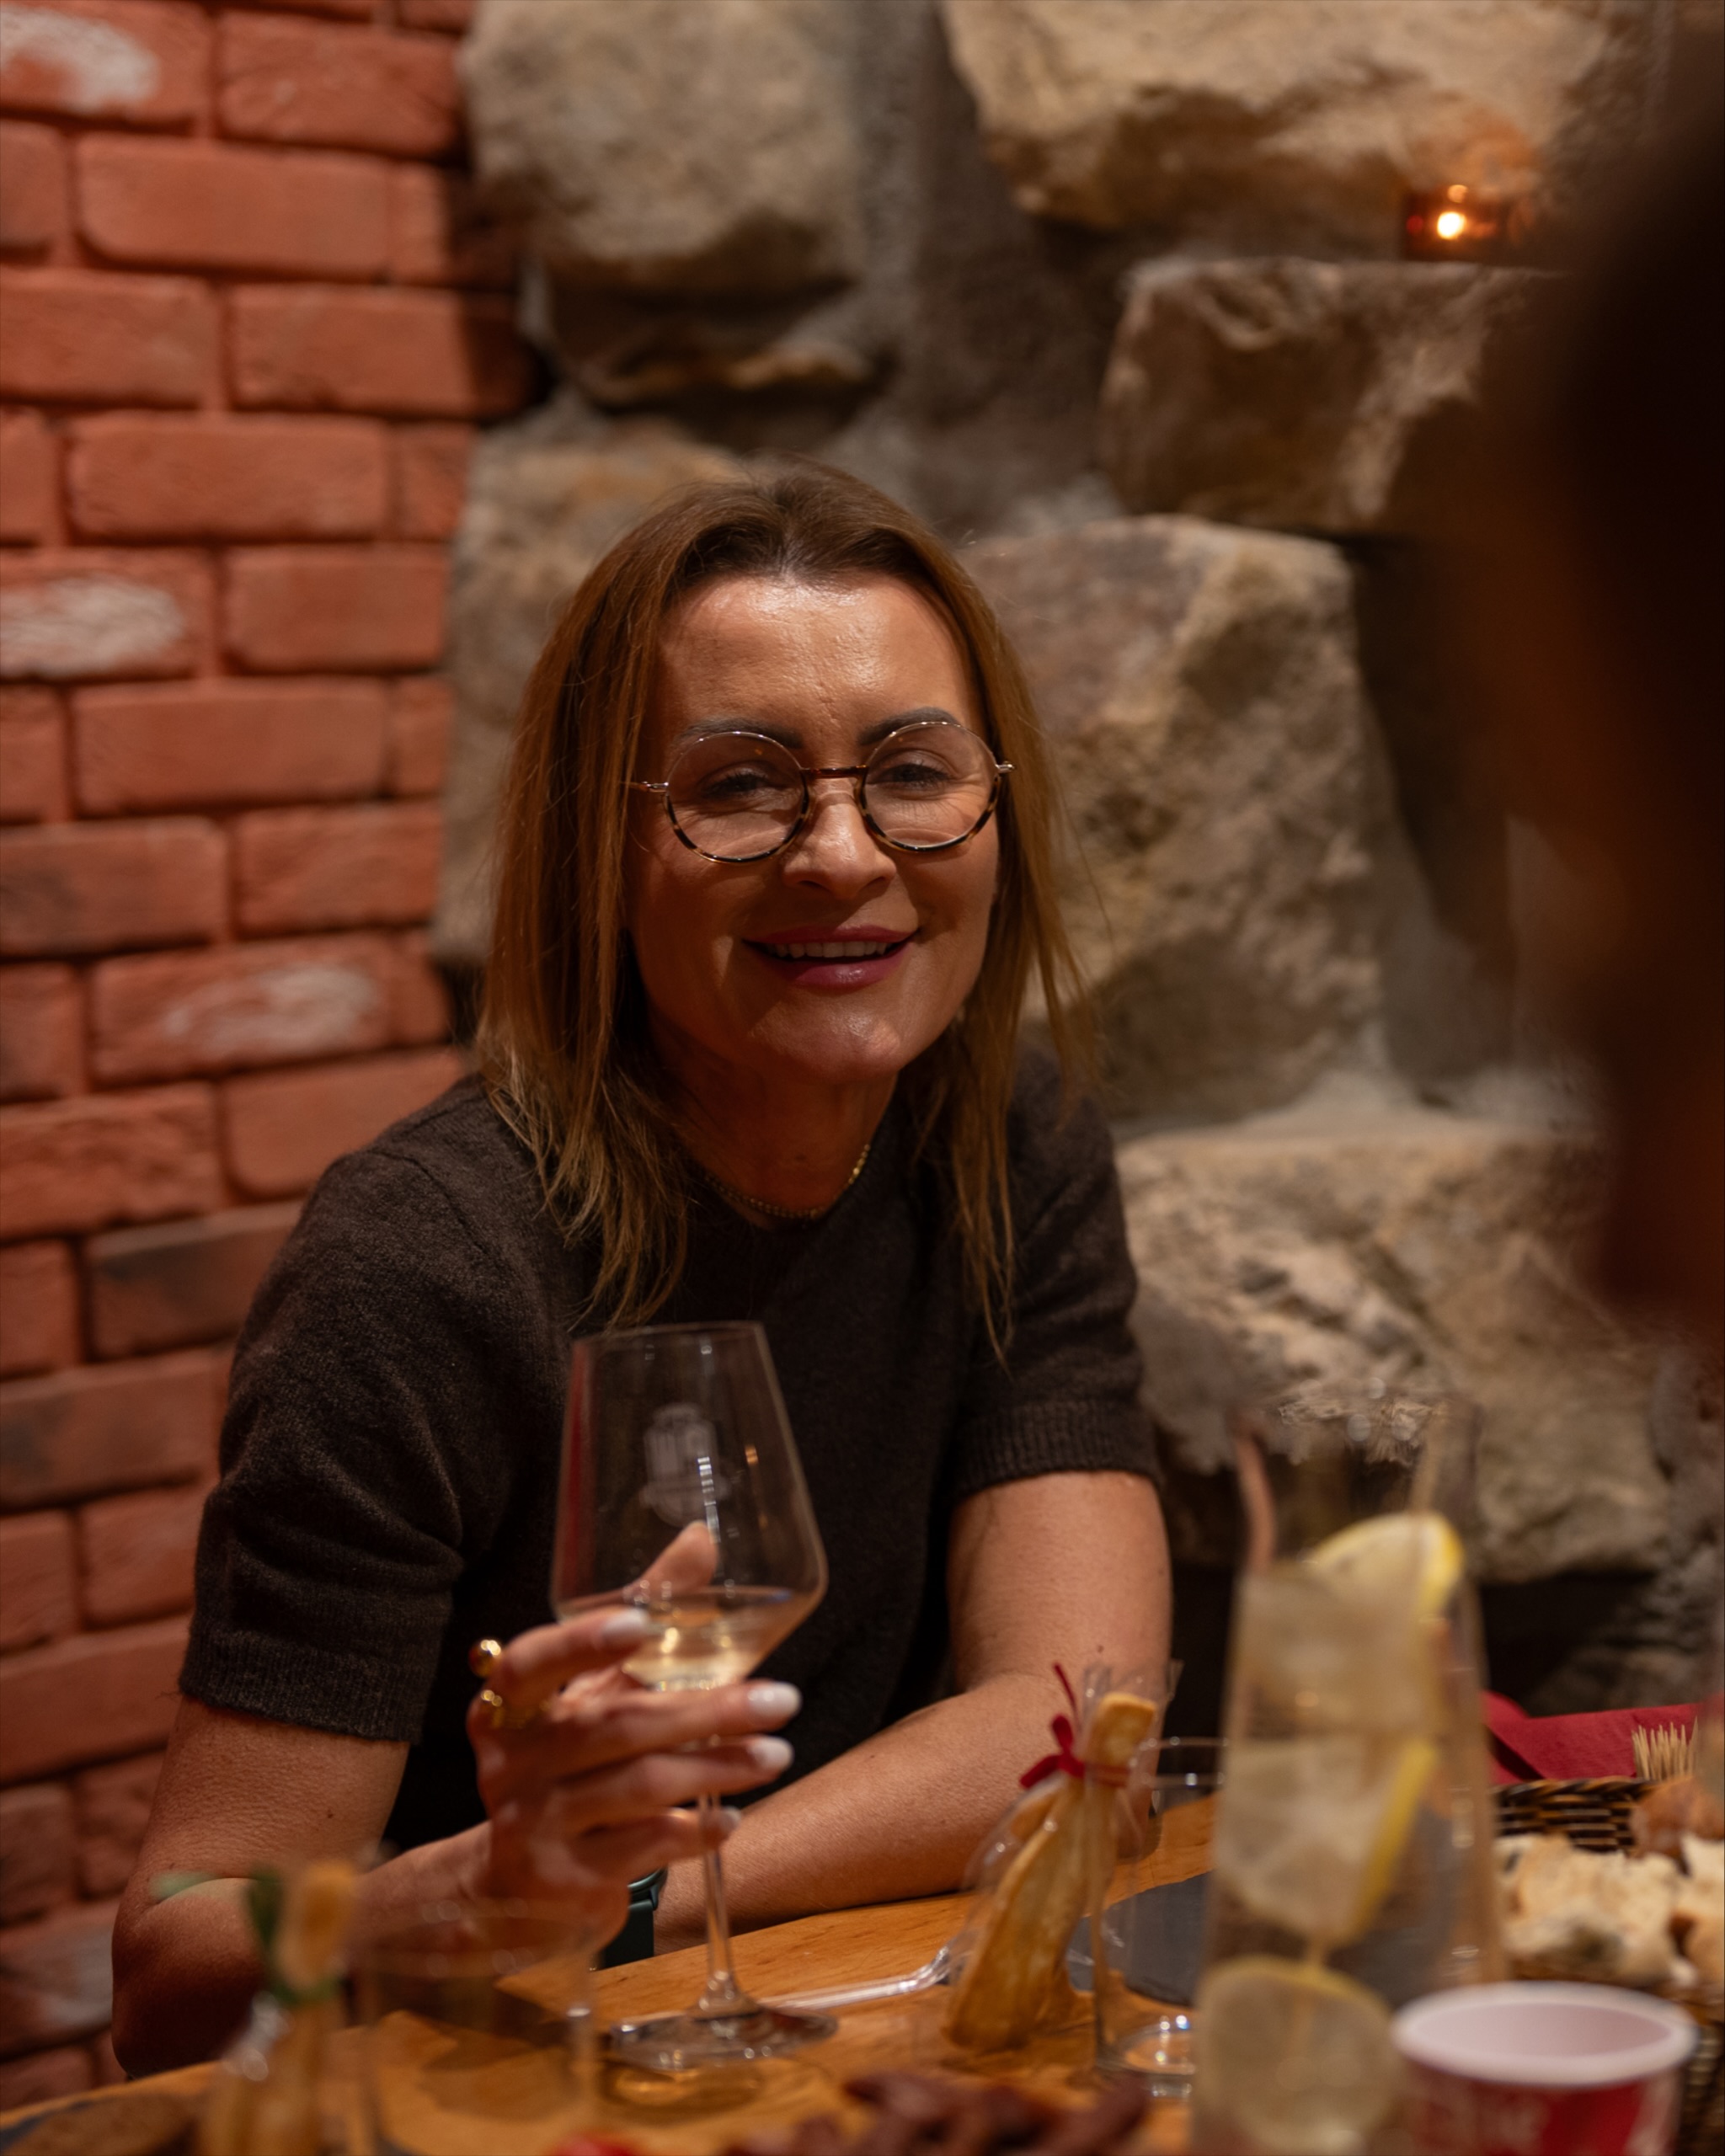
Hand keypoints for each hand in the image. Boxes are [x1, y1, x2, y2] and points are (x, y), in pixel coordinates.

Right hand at [464, 1576, 796, 1945]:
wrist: (515, 1885)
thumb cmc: (567, 1762)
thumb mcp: (593, 1690)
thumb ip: (641, 1614)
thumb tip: (701, 1537)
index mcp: (508, 1705)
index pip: (531, 1664)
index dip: (582, 1643)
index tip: (640, 1626)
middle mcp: (511, 1762)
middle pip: (614, 1726)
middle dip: (706, 1712)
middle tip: (782, 1699)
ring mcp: (532, 1825)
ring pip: (635, 1788)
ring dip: (716, 1769)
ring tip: (777, 1754)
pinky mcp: (561, 1881)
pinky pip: (639, 1850)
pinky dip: (692, 1831)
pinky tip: (732, 1817)